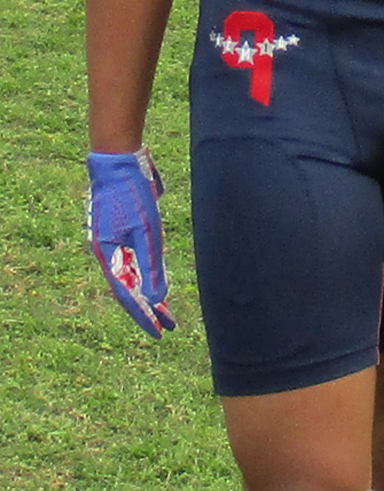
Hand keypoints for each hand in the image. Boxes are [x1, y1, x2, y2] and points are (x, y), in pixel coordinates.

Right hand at [87, 148, 175, 339]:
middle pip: (129, 287)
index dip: (144, 315)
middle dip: (149, 307)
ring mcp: (114, 238)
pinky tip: (157, 277)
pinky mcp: (123, 227)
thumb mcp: (145, 232)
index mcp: (107, 254)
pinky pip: (134, 257)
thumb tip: (156, 297)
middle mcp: (108, 250)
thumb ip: (150, 265)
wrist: (119, 158)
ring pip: (132, 273)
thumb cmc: (130, 193)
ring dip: (149, 290)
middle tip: (168, 326)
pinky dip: (146, 271)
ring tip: (165, 307)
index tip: (160, 332)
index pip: (127, 294)